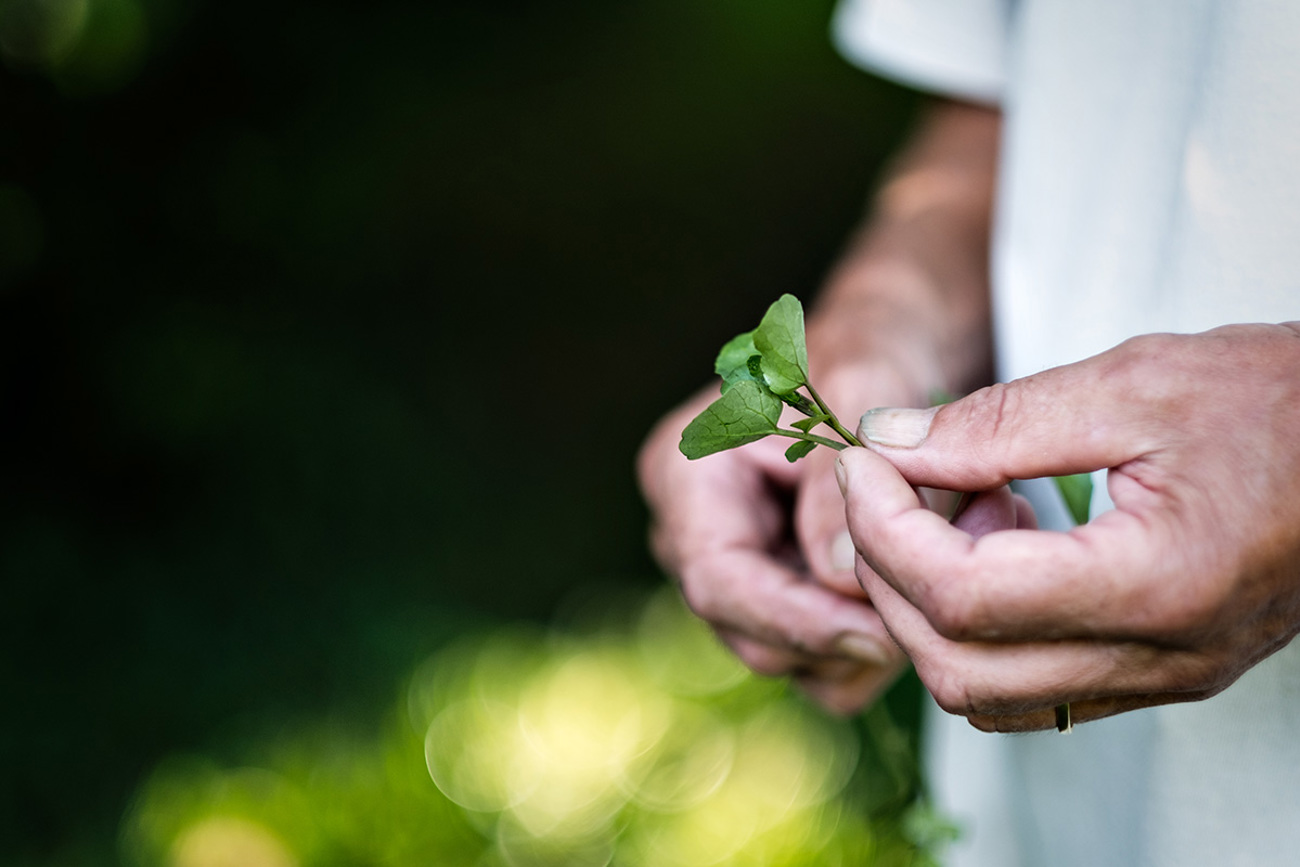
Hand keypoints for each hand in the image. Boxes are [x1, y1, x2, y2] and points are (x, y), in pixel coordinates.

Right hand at [637, 370, 913, 714]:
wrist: (891, 352)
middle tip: (926, 621)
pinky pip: (818, 658)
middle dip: (837, 638)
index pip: (719, 580)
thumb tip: (836, 576)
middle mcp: (695, 533)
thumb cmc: (867, 351)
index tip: (880, 636)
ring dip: (861, 645)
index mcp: (686, 476)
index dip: (796, 621)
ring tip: (932, 592)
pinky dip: (869, 644)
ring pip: (789, 658)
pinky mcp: (779, 596)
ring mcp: (737, 570)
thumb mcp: (858, 385)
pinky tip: (916, 597)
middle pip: (751, 634)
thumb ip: (837, 477)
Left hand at [836, 323, 1299, 730]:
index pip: (963, 598)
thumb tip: (887, 442)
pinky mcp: (1157, 672)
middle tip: (886, 483)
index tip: (861, 459)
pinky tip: (1001, 535)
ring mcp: (1161, 679)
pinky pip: (1029, 684)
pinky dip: (977, 623)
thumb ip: (996, 423)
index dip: (884, 528)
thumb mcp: (1133, 385)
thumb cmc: (1279, 403)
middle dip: (888, 575)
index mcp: (1156, 586)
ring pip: (985, 693)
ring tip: (961, 501)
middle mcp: (1159, 659)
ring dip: (929, 605)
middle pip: (956, 667)